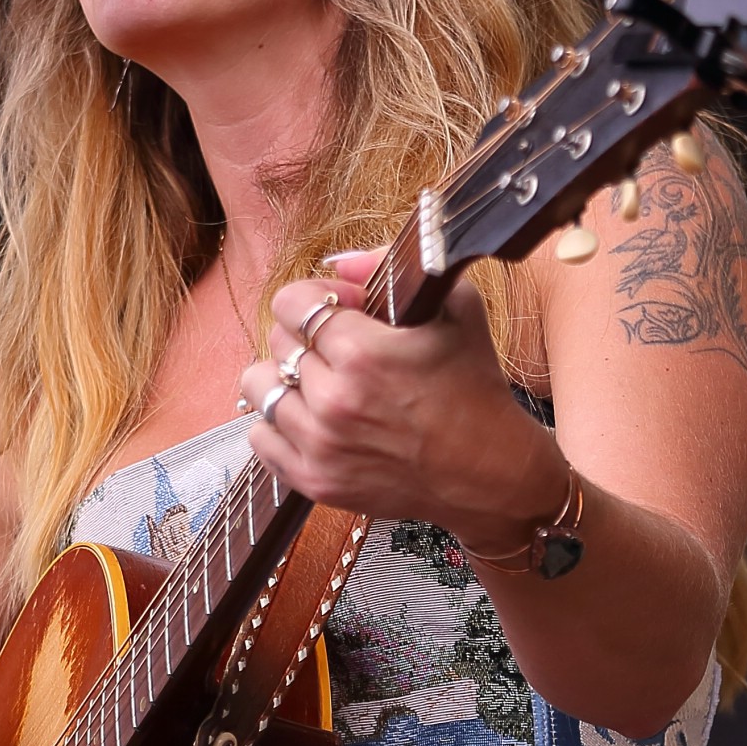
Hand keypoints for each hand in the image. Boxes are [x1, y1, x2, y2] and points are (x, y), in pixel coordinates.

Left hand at [239, 249, 563, 542]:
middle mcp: (332, 399)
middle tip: (341, 351)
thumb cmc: (474, 387)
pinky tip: (311, 418)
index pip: (291, 303)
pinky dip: (277, 425)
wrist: (487, 471)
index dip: (315, 298)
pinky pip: (259, 438)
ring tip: (321, 384)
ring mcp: (319, 444)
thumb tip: (337, 265)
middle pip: (277, 343)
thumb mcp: (455, 307)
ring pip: (260, 388)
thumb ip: (391, 268)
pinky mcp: (314, 480)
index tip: (342, 310)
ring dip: (287, 379)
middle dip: (307, 338)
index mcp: (363, 352)